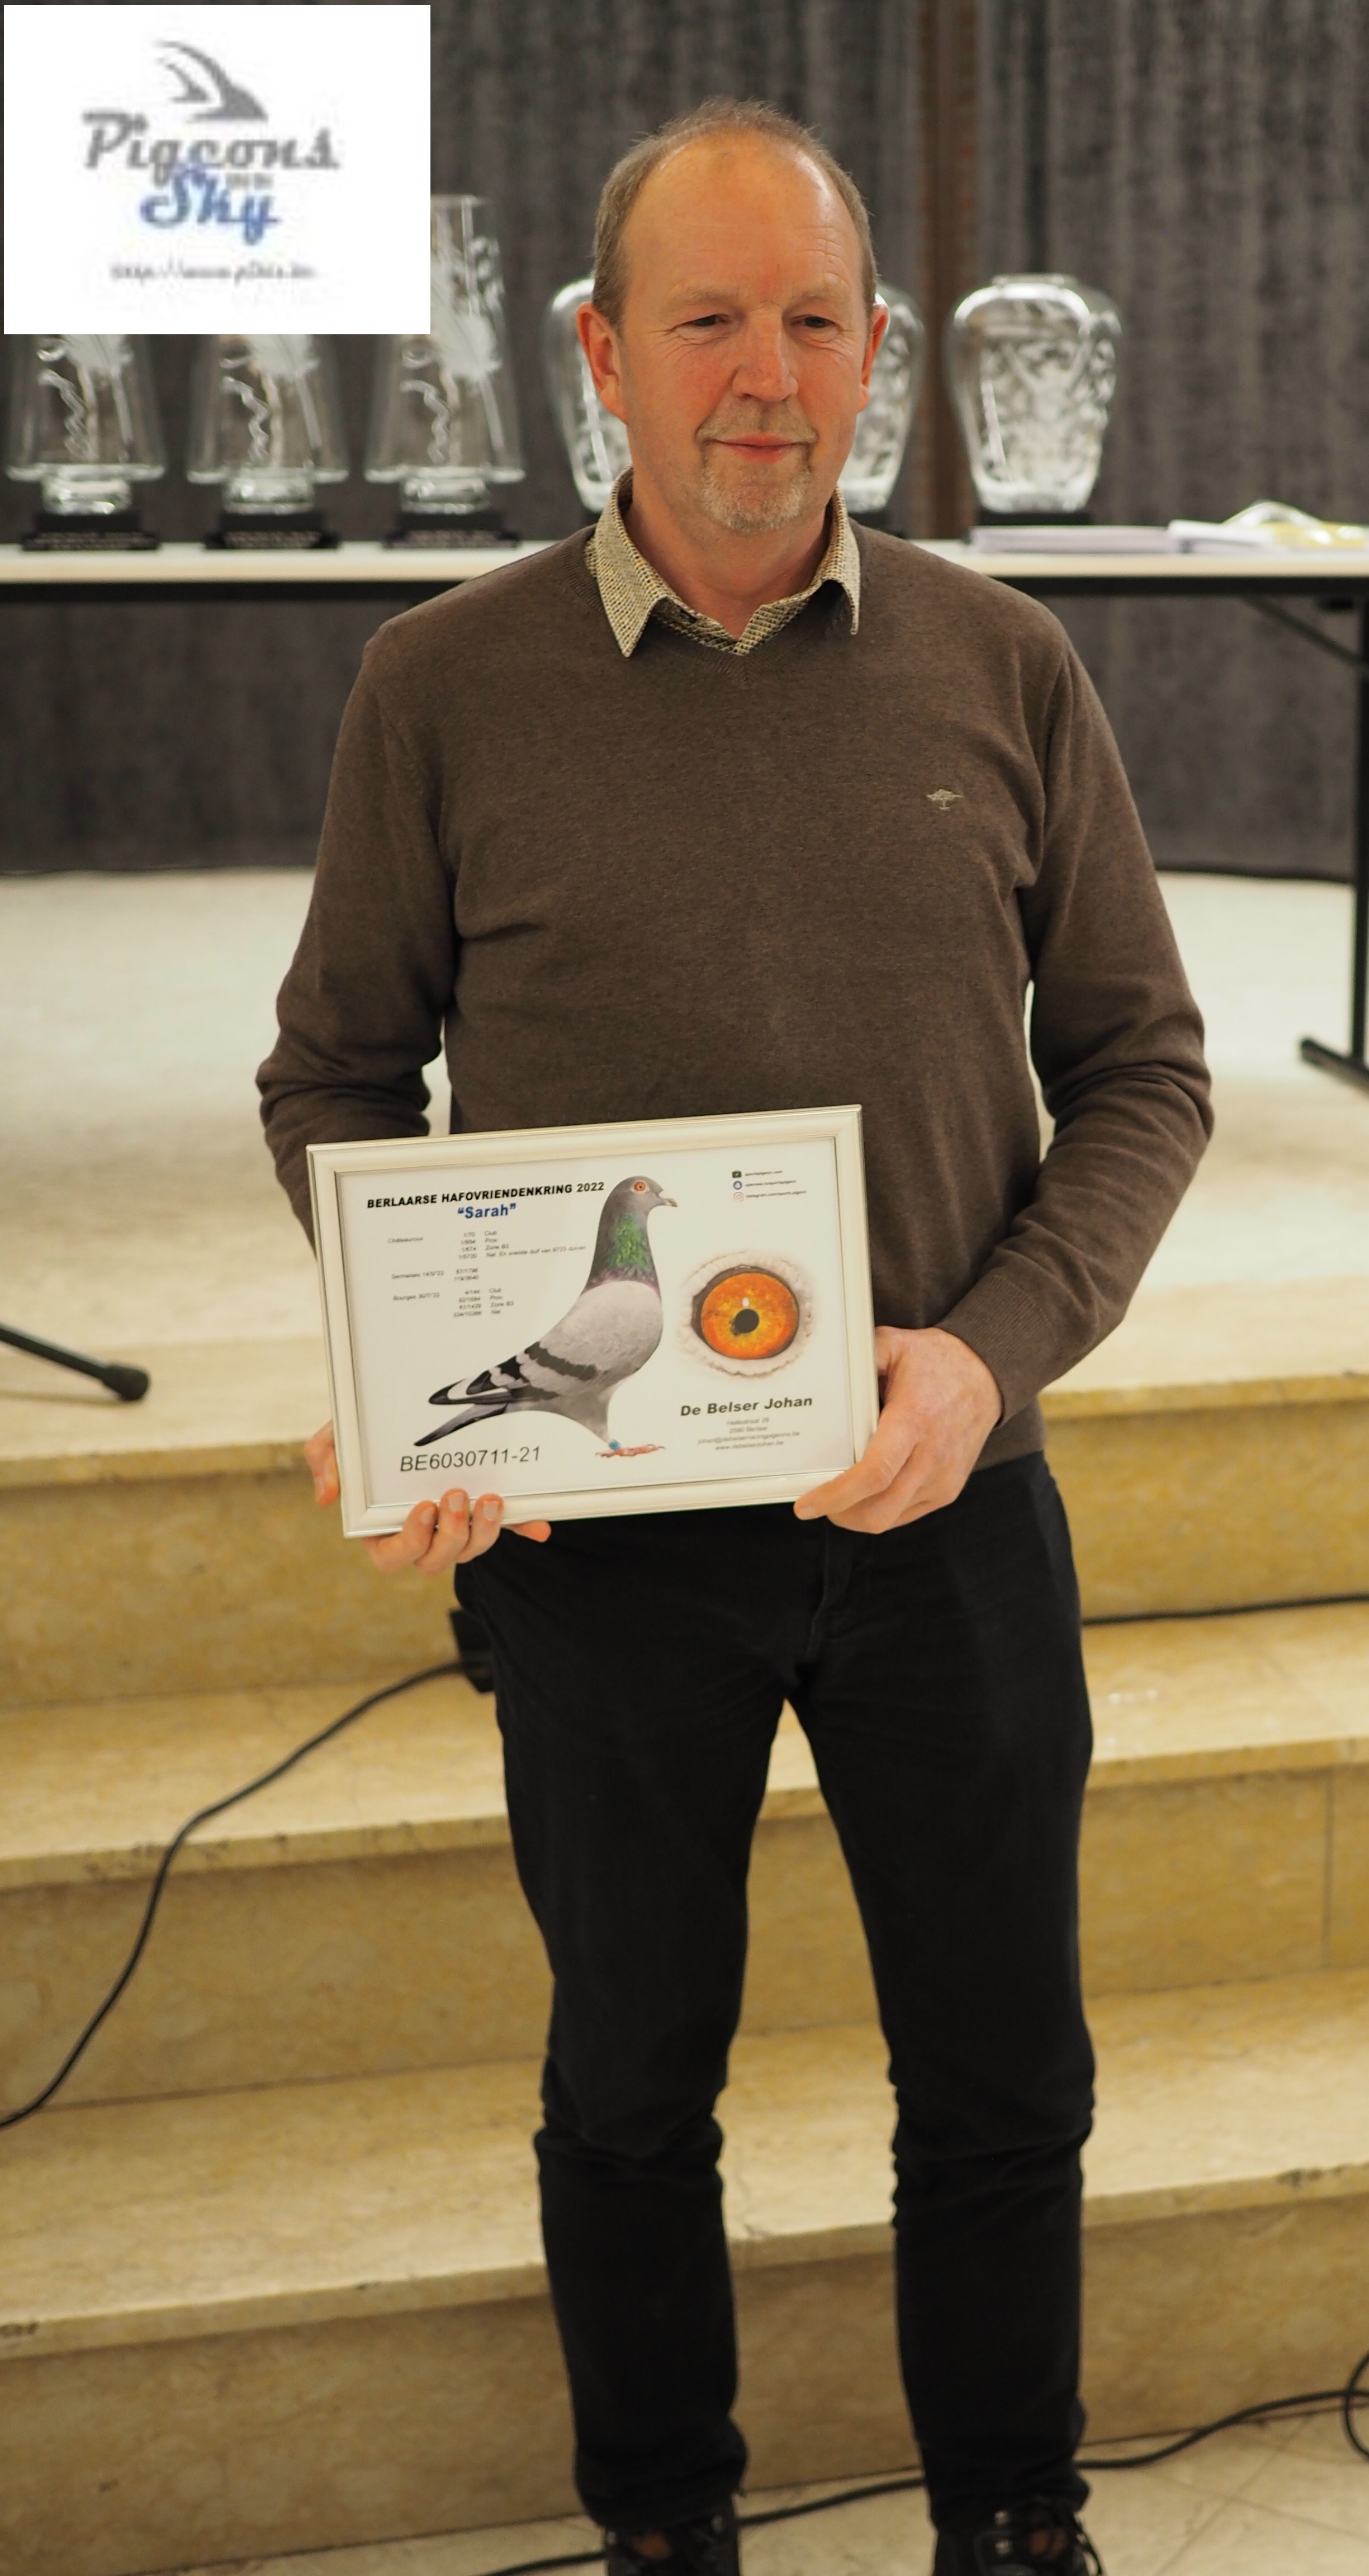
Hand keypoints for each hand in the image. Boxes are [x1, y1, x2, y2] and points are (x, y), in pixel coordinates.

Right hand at [305, 1424, 550, 1571]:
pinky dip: (523, 1529)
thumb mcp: (338, 1437)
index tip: (423, 1507)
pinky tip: (539, 1528)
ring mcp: (454, 1526)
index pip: (393, 1556)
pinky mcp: (483, 1513)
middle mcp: (419, 1535)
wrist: (403, 1412)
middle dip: (451, 1536)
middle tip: (458, 1496)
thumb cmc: (364, 1433)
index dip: (411, 1541)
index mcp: (381, 1529)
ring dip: (484, 1533)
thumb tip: (327, 1498)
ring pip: (470, 1551)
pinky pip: (506, 1530)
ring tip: (490, 1498)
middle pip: (435, 1561)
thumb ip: (325, 1459)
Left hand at [794, 1327, 1001, 1533]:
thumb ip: (861, 1356)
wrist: (986, 1376)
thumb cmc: (938, 1362)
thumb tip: (827, 1367)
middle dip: (839, 1515)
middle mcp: (931, 1457)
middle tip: (818, 1503)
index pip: (874, 1474)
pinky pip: (905, 1515)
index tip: (806, 1504)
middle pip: (878, 1511)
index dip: (836, 1495)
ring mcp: (942, 1479)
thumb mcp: (896, 1344)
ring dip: (858, 1515)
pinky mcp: (948, 1490)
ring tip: (840, 1497)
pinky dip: (881, 1511)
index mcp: (914, 1421)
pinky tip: (868, 1493)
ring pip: (889, 1519)